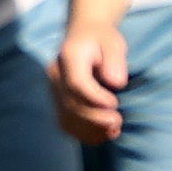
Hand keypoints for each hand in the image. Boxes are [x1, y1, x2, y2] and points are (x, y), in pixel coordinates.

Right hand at [49, 19, 130, 142]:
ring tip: (114, 129)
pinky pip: (67, 124)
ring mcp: (53, 90)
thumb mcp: (113, 42)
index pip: (76, 84)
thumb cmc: (101, 40)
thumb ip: (115, 60)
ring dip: (91, 130)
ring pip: (67, 119)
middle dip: (95, 119)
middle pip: (70, 104)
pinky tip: (104, 134)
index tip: (115, 103)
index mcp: (68, 56)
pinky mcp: (57, 103)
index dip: (95, 99)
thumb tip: (116, 83)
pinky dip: (85, 134)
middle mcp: (55, 74)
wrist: (83, 36)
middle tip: (117, 121)